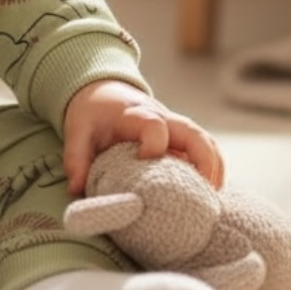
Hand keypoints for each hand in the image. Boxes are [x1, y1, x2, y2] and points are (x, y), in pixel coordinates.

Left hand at [61, 80, 224, 198]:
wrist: (103, 91)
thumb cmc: (92, 113)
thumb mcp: (77, 130)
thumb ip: (76, 158)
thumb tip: (77, 189)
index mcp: (135, 115)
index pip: (154, 125)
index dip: (155, 143)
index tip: (146, 160)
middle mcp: (162, 118)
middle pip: (193, 132)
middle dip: (203, 160)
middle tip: (205, 192)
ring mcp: (175, 128)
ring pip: (206, 141)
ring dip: (214, 167)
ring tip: (212, 198)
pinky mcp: (180, 138)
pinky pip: (205, 149)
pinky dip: (213, 168)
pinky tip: (209, 193)